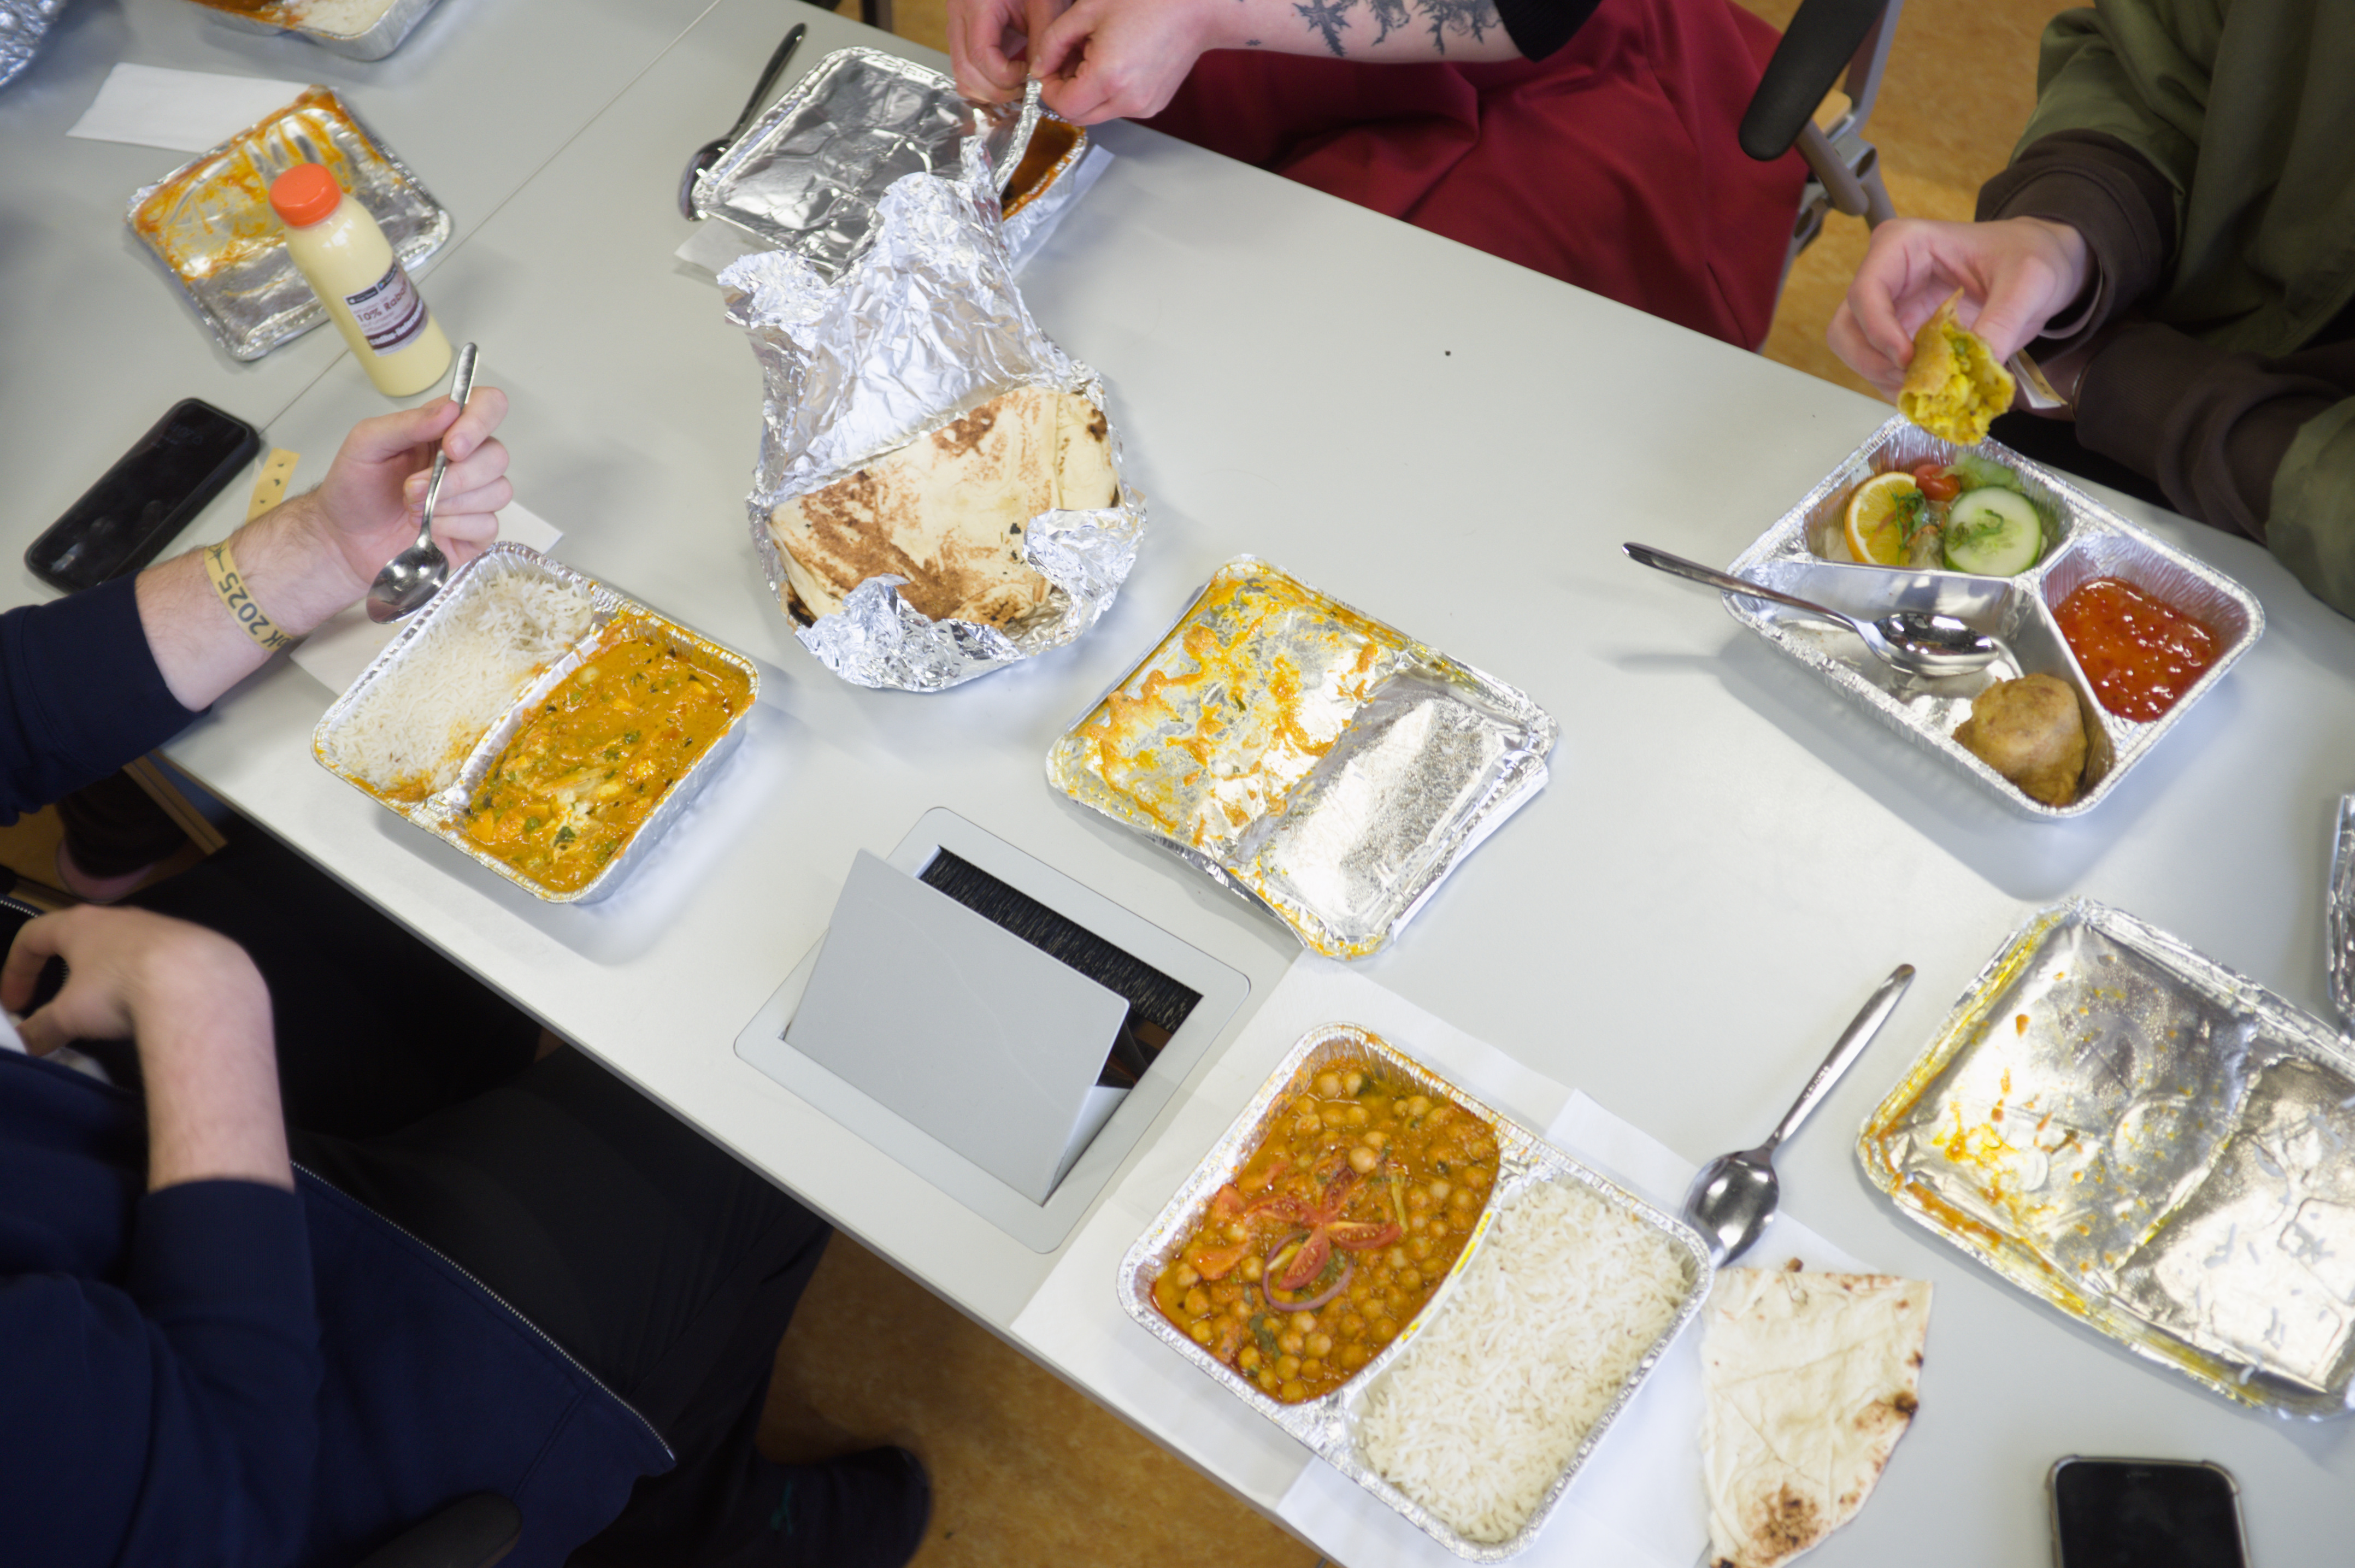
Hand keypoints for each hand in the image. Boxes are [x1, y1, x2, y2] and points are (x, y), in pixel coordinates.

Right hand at [3, 906, 250, 1053]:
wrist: (201, 983)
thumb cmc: (120, 989)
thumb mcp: (70, 1016)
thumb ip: (42, 1029)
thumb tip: (25, 1044)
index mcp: (81, 924)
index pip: (33, 936)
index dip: (16, 970)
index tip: (14, 1004)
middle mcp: (120, 917)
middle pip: (80, 937)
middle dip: (63, 968)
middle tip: (58, 999)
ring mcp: (160, 926)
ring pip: (123, 947)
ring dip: (107, 974)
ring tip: (107, 1006)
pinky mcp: (193, 943)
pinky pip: (160, 960)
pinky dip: (146, 980)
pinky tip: (153, 1004)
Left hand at [309, 385, 513, 590]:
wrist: (345, 538)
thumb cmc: (354, 489)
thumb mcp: (367, 444)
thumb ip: (407, 423)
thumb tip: (450, 411)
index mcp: (443, 430)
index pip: (488, 406)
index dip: (480, 422)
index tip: (452, 446)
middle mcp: (465, 461)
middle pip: (497, 455)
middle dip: (455, 476)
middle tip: (411, 488)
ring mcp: (474, 497)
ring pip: (498, 491)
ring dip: (449, 503)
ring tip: (413, 508)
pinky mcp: (475, 532)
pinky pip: (488, 525)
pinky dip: (453, 526)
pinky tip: (430, 528)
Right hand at [950, 0, 1035, 99]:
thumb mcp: (1045, 2)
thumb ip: (1043, 38)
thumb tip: (1039, 76)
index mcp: (978, 5)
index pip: (981, 57)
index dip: (1007, 76)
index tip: (1030, 74)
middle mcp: (959, 18)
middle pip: (966, 73)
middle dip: (999, 91)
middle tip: (1025, 89)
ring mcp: (957, 29)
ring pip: (961, 78)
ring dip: (990, 93)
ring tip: (1017, 86)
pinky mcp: (962, 38)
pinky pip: (965, 72)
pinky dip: (984, 86)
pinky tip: (1007, 82)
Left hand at [1030, 0, 1218, 123]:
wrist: (1196, 9)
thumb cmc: (1149, 1)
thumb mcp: (1088, 11)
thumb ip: (1053, 42)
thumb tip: (1039, 67)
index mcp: (1108, 78)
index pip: (1062, 106)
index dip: (1048, 88)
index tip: (1049, 67)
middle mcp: (1127, 100)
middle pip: (1078, 116)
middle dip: (1066, 92)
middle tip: (1070, 60)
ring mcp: (1144, 107)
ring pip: (1098, 113)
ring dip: (1087, 93)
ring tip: (1096, 55)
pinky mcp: (1154, 105)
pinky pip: (1118, 107)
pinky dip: (1108, 92)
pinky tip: (1116, 62)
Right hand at [1828, 218, 2091, 398]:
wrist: (2043, 264)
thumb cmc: (2032, 256)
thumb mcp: (2029, 282)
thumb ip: (2003, 321)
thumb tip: (1977, 368)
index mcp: (1904, 245)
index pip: (1866, 292)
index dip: (1879, 333)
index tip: (1909, 360)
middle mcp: (1886, 276)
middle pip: (1848, 328)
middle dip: (1874, 362)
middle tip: (1915, 382)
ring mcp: (1890, 308)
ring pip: (1857, 353)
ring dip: (1886, 379)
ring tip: (1931, 388)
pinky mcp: (1901, 335)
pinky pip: (1881, 368)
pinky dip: (1900, 386)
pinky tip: (1934, 388)